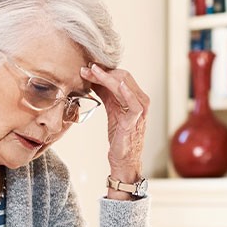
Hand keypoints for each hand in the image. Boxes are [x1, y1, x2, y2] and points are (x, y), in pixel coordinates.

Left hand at [80, 64, 149, 189]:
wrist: (124, 157)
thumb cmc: (119, 134)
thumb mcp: (111, 108)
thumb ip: (105, 93)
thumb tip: (92, 77)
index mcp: (135, 96)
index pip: (120, 75)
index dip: (103, 70)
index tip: (87, 68)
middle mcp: (140, 99)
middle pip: (122, 77)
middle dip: (102, 72)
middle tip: (85, 69)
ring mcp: (140, 109)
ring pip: (124, 85)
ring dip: (106, 77)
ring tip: (92, 72)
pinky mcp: (136, 119)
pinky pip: (134, 103)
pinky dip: (126, 92)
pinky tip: (118, 85)